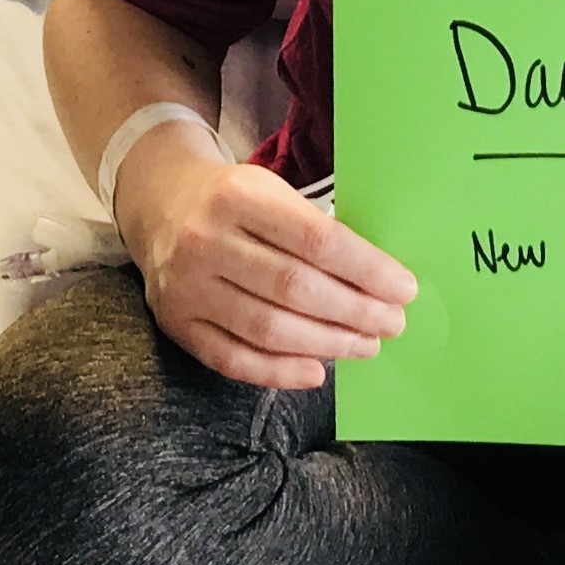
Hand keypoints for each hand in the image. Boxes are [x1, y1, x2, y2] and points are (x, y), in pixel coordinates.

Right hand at [116, 133, 418, 390]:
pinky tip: (317, 372)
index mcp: (240, 196)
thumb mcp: (273, 191)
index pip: (317, 240)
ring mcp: (186, 286)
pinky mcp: (175, 323)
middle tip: (393, 323)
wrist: (161, 203)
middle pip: (295, 288)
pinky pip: (232, 360)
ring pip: (267, 329)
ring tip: (366, 346)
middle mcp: (206, 240)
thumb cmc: (236, 200)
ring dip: (327, 344)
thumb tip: (379, 282)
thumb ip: (315, 230)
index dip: (366, 270)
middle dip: (355, 312)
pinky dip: (279, 372)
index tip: (403, 288)